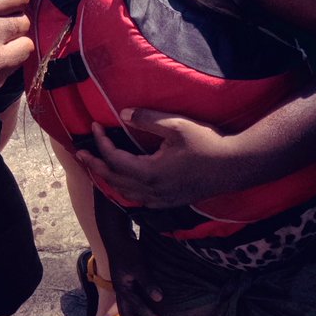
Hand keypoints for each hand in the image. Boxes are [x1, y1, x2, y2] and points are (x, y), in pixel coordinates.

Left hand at [77, 114, 231, 209]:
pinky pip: (139, 200)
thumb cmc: (207, 143)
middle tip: (80, 153)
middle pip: (114, 180)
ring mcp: (161, 200)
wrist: (235, 166)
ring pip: (125, 193)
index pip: (114, 159)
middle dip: (95, 165)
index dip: (101, 142)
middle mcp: (152, 191)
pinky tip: (125, 183)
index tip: (94, 126)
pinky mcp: (171, 202)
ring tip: (97, 167)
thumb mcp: (176, 125)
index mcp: (150, 173)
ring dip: (108, 179)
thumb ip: (147, 119)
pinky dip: (125, 190)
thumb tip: (122, 114)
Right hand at [99, 220, 164, 315]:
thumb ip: (148, 282)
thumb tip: (159, 298)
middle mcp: (119, 290)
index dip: (150, 315)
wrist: (116, 237)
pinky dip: (128, 310)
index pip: (138, 306)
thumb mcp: (139, 266)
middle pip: (126, 313)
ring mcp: (119, 286)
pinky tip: (131, 312)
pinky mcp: (122, 281)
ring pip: (122, 308)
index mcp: (122, 288)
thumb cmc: (128, 250)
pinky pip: (125, 301)